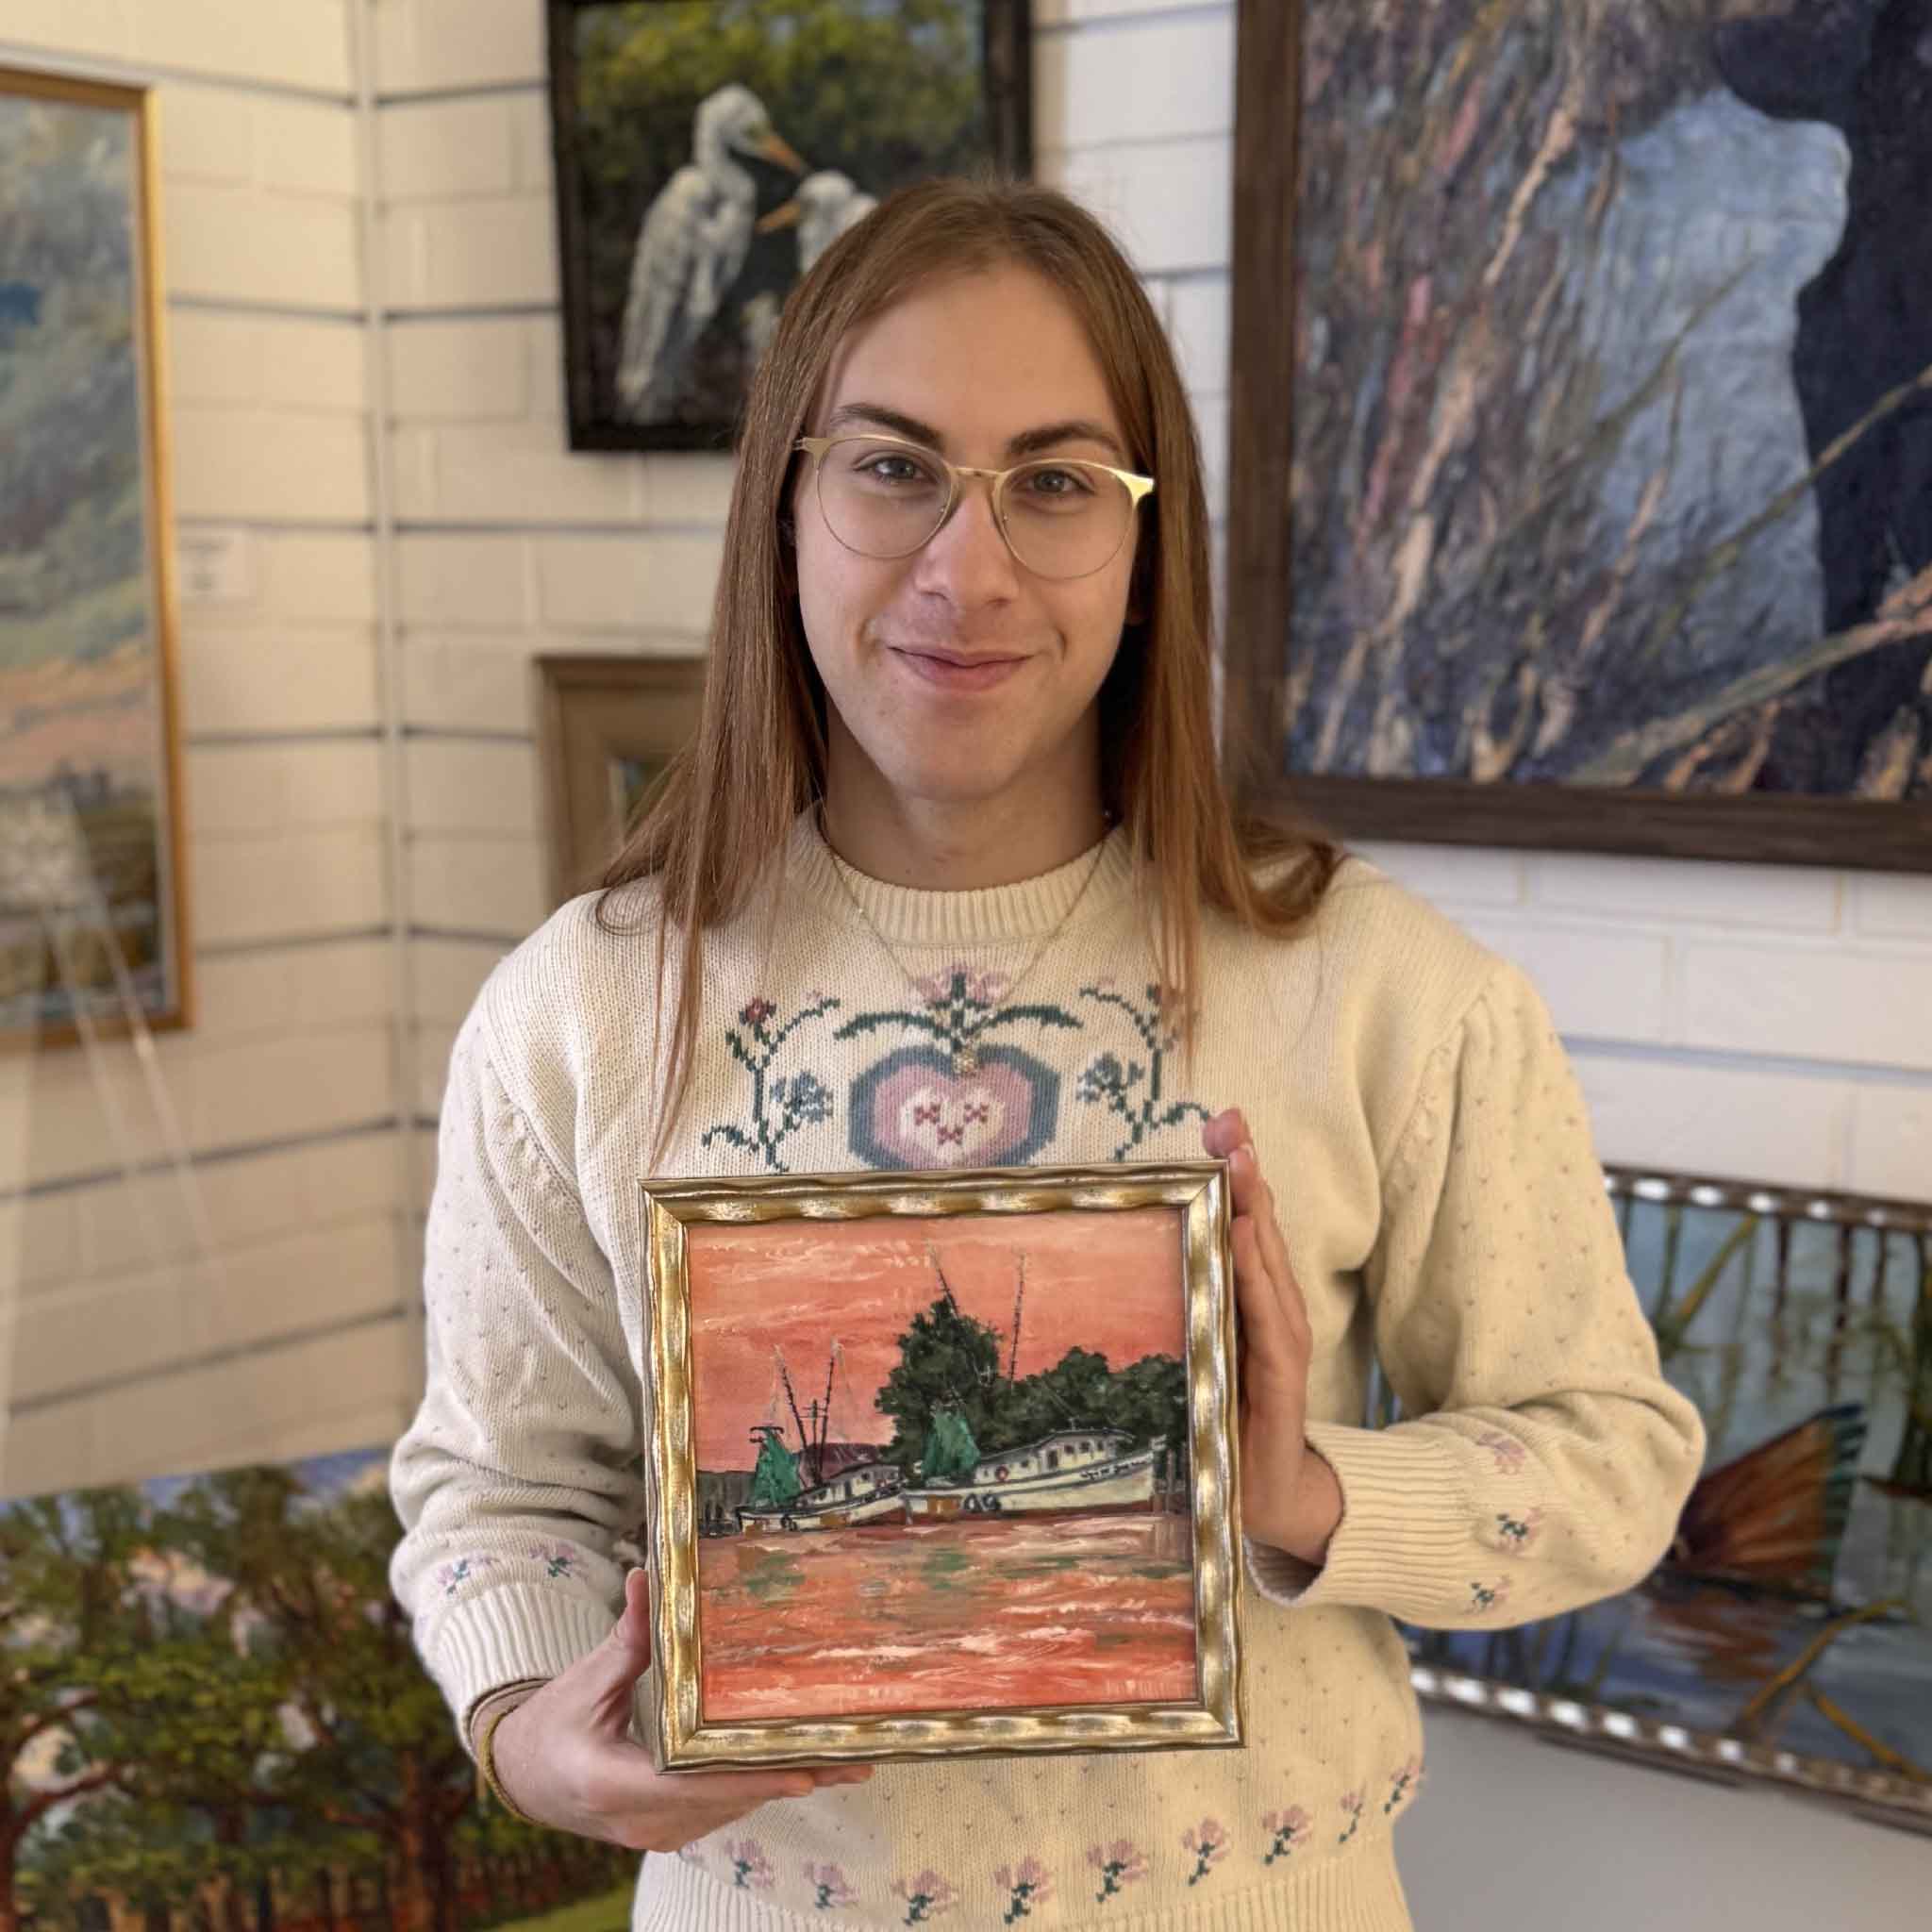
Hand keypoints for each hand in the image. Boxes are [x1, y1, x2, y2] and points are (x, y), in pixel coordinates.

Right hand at [490, 1567, 872, 1850]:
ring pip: (729, 1806)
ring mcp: (655, 1833)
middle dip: (789, 1773)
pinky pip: (719, 1808)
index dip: (752, 1777)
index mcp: (613, 1783)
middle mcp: (640, 1820)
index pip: (695, 1784)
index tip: (804, 1768)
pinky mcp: (666, 1830)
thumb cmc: (552, 1724)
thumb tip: (647, 1578)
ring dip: (782, 1780)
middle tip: (851, 1752)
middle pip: (726, 1798)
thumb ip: (627, 1636)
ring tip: (843, 1756)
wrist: (523, 1774)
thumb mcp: (585, 1678)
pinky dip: (757, 1784)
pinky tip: (801, 1764)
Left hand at [1202, 1108, 1342, 1566]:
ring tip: (1242, 1165)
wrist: (1264, 1497)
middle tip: (1232, 1123)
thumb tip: (1124, 1259)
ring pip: (1271, 1265)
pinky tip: (1250, 1243)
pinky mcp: (1283, 1379)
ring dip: (1258, 1212)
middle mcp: (1271, 1311)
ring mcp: (1282, 1341)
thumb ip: (1180, 1305)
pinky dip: (1263, 1279)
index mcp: (1248, 1300)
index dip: (1237, 1173)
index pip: (1245, 1224)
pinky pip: (1273, 1320)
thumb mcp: (1193, 1352)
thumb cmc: (1219, 1416)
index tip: (1223, 1121)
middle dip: (1247, 1174)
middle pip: (1261, 1230)